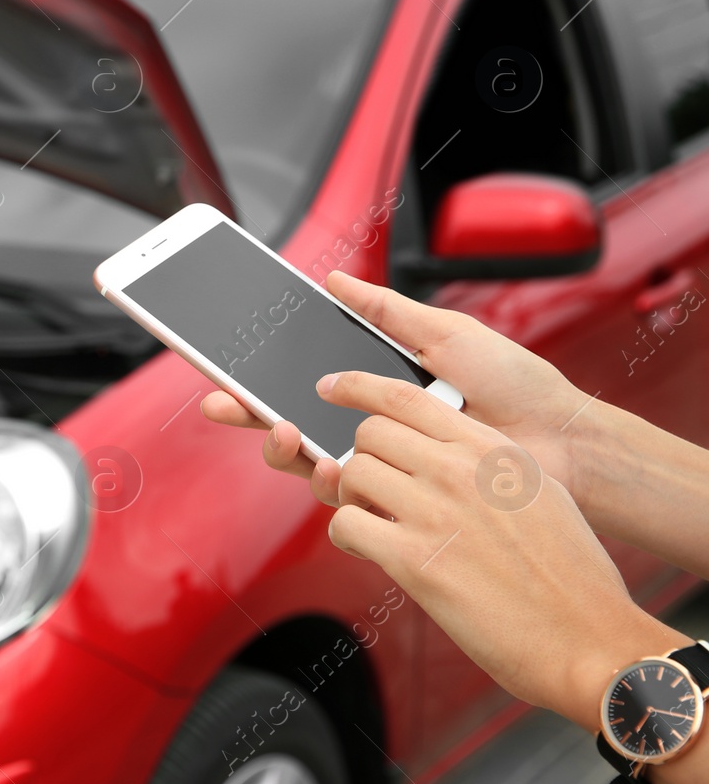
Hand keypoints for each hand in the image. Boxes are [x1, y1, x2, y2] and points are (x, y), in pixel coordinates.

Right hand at [200, 270, 590, 506]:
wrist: (561, 440)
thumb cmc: (515, 385)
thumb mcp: (445, 333)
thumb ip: (385, 312)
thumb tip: (333, 280)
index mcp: (374, 385)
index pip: (299, 378)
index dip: (256, 375)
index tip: (221, 363)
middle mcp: (369, 426)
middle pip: (286, 420)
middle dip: (246, 412)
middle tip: (224, 403)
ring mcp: (381, 466)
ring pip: (305, 461)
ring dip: (279, 445)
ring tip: (282, 430)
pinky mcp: (398, 502)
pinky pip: (345, 498)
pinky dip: (326, 481)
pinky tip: (327, 465)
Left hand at [317, 369, 680, 725]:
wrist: (590, 639)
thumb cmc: (570, 574)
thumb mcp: (539, 491)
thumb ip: (488, 464)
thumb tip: (445, 453)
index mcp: (491, 448)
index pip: (406, 395)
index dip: (359, 388)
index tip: (332, 389)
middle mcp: (460, 469)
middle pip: (370, 432)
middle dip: (362, 457)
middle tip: (375, 489)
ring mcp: (436, 511)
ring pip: (351, 473)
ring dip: (351, 497)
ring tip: (375, 522)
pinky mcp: (414, 560)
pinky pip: (346, 524)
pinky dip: (347, 536)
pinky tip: (370, 550)